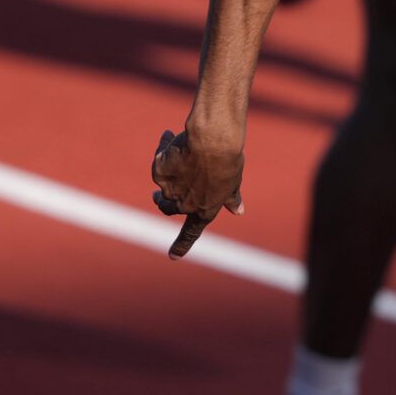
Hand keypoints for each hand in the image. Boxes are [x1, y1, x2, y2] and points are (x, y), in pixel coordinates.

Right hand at [150, 128, 243, 258]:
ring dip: (166, 174)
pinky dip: (164, 150)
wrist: (213, 143)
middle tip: (156, 196)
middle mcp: (185, 205)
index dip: (182, 244)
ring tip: (177, 153)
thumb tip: (239, 211)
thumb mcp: (232, 183)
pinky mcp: (159, 172)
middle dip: (162, 203)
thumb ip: (230, 198)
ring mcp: (170, 190)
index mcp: (205, 210)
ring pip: (163, 185)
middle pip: (168, 208)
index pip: (192, 232)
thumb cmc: (228, 162)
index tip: (174, 255)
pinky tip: (171, 138)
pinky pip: (160, 162)